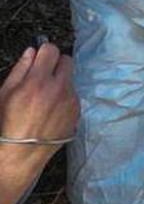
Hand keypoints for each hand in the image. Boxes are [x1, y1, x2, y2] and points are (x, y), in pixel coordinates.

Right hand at [0, 44, 77, 165]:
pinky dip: (64, 96)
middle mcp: (59, 89)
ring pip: (70, 79)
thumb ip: (20, 69)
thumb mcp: (5, 93)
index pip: (52, 50)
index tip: (39, 57)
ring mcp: (71, 101)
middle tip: (42, 74)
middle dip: (55, 63)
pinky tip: (50, 108)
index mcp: (38, 82)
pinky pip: (73, 95)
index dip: (44, 51)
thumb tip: (32, 51)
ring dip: (60, 81)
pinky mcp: (77, 111)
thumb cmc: (8, 123)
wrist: (22, 153)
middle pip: (67, 61)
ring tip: (43, 96)